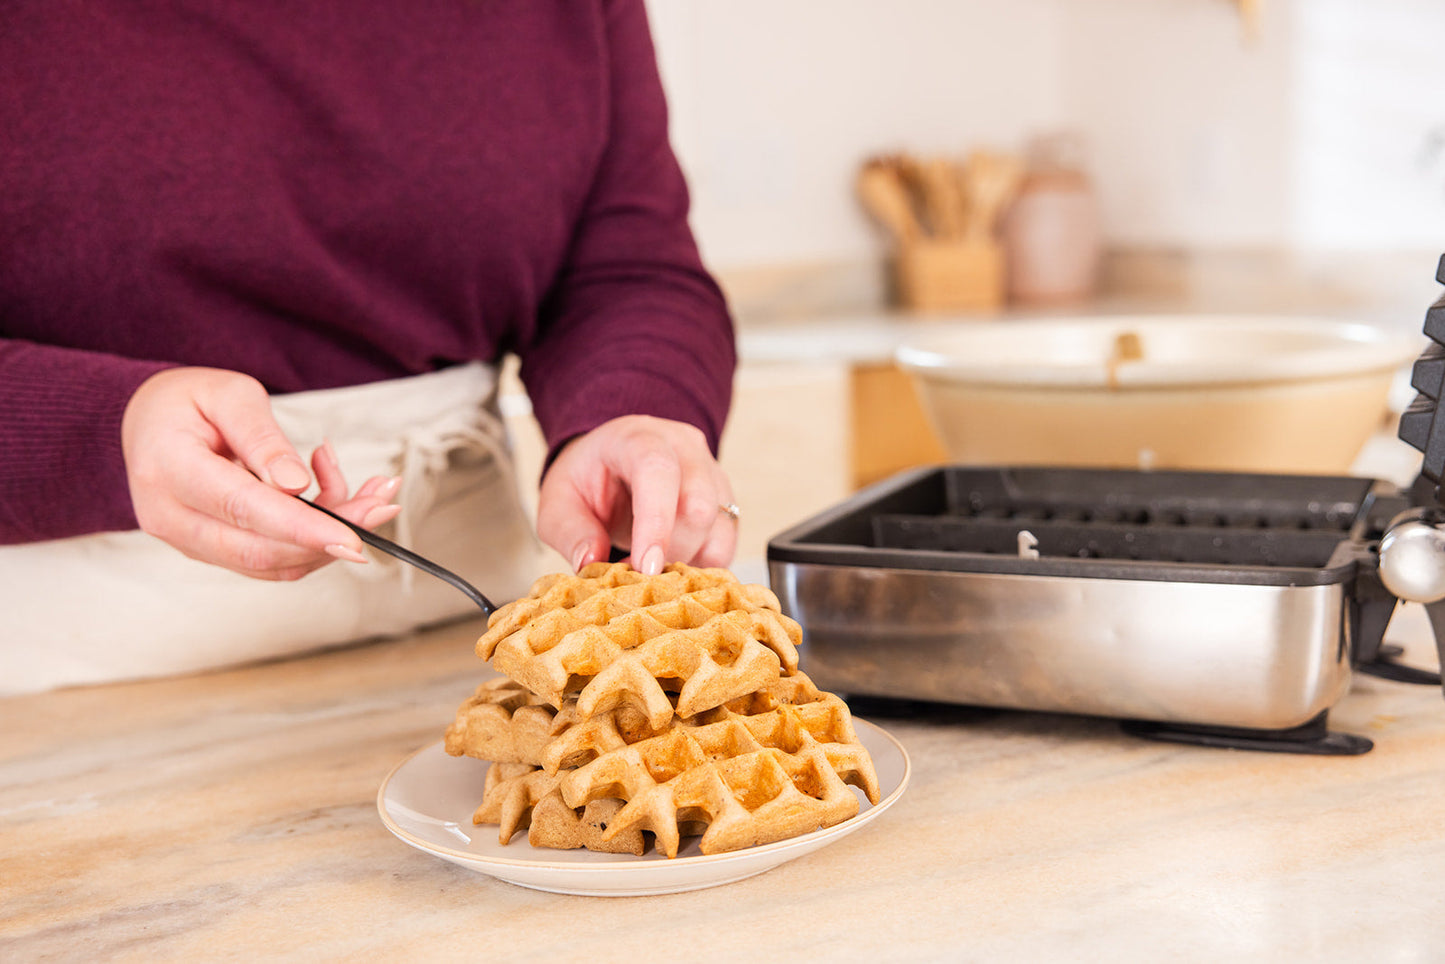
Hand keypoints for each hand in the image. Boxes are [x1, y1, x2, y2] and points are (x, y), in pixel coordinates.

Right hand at [121, 367, 401, 579]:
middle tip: (384, 503)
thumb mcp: (229, 395)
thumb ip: (262, 438)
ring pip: (272, 562)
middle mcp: (171, 518)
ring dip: (331, 538)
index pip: (243, 509)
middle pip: (261, 549)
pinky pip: (270, 558)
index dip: (303, 528)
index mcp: (169, 470)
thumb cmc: (187, 400)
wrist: (146, 422)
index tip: (355, 538)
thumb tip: (297, 484)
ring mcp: (189, 542)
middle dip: (332, 535)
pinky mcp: (212, 551)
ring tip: (375, 494)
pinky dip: (314, 538)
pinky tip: (339, 497)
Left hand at [537, 415, 736, 573]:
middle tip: (639, 576)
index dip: (656, 521)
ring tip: (653, 571)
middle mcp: (683, 446)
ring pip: (719, 526)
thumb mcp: (558, 503)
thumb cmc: (586, 480)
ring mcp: (710, 471)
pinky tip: (674, 567)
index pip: (657, 470)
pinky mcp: (725, 500)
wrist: (612, 463)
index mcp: (636, 437)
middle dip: (671, 552)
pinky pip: (727, 542)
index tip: (645, 567)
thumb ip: (570, 532)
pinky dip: (704, 566)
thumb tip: (592, 563)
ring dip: (688, 561)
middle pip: (698, 503)